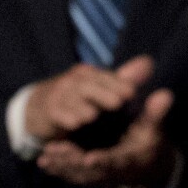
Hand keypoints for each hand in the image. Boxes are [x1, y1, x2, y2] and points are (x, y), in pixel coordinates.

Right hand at [25, 55, 153, 139]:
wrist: (39, 107)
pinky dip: (65, 118)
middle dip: (103, 93)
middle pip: (88, 86)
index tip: (133, 94)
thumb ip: (122, 78)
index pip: (105, 77)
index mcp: (88, 74)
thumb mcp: (98, 87)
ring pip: (72, 100)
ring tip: (94, 116)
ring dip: (82, 107)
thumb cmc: (75, 98)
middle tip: (119, 103)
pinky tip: (74, 125)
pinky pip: (57, 113)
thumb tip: (148, 62)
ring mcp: (59, 95)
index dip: (118, 84)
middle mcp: (73, 81)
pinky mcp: (48, 110)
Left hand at [35, 88, 174, 187]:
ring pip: (78, 175)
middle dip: (72, 162)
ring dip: (62, 167)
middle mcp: (111, 172)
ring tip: (45, 157)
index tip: (90, 158)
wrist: (146, 166)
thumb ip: (156, 113)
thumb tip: (165, 94)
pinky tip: (43, 162)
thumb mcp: (154, 128)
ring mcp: (99, 176)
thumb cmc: (149, 142)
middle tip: (55, 150)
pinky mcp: (89, 176)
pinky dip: (58, 170)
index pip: (115, 162)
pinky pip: (72, 175)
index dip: (103, 161)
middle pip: (90, 171)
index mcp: (128, 160)